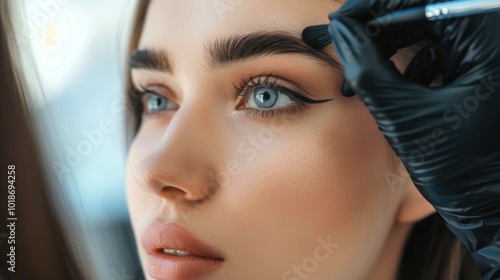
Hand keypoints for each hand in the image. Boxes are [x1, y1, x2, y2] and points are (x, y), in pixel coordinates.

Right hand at [328, 0, 499, 277]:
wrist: (490, 205)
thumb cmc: (457, 168)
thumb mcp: (401, 114)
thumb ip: (366, 66)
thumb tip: (341, 28)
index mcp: (487, 43)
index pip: (422, 0)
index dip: (373, 6)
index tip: (341, 20)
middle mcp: (493, 41)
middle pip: (425, 11)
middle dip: (380, 28)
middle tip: (347, 46)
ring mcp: (487, 56)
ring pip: (429, 29)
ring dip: (391, 48)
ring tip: (362, 77)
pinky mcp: (481, 70)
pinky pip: (440, 49)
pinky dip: (409, 62)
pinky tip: (389, 87)